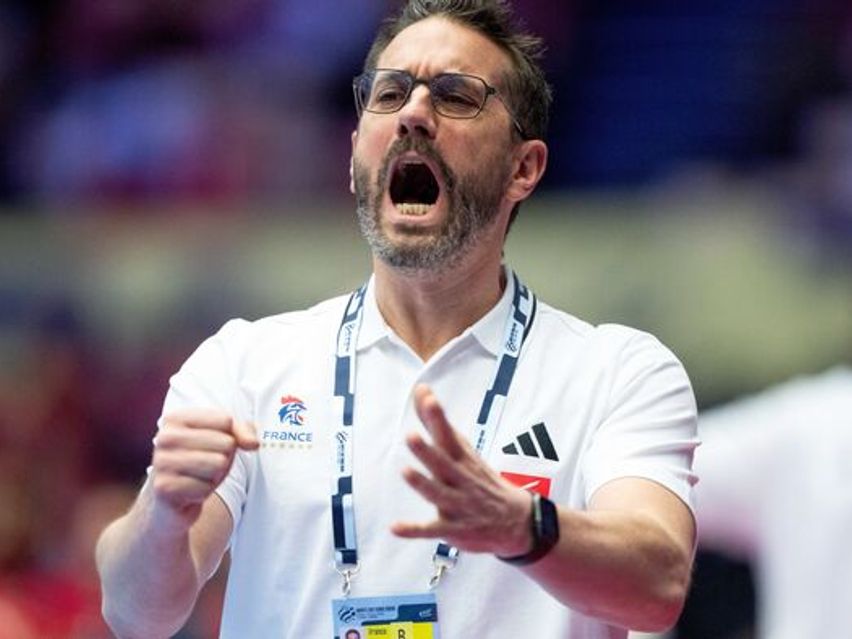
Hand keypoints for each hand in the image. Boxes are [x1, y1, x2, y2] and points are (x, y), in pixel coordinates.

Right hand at [150, 408, 257, 532]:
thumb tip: (253, 443)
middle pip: (226, 443)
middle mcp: (165, 437)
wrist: (169, 501)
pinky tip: (190, 491)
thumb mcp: (221, 440)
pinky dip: (204, 492)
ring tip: (198, 477)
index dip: (229, 437)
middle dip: (223, 459)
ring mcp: (162, 462)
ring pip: (218, 464)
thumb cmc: (198, 463)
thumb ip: (241, 431)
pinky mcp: (164, 487)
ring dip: (215, 476)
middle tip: (204, 466)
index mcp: (176, 419)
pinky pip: (206, 487)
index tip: (212, 446)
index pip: (226, 420)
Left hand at [391, 385, 532, 556]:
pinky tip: (396, 527)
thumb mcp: (462, 450)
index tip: (427, 397)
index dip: (437, 417)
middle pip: (443, 462)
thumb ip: (437, 423)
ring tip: (407, 472)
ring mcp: (458, 504)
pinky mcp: (454, 528)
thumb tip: (421, 390)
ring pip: (438, 493)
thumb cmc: (479, 479)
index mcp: (462, 459)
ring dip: (423, 484)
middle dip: (428, 451)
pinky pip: (432, 529)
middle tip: (411, 437)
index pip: (448, 434)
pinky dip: (414, 530)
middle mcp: (460, 479)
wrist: (517, 520)